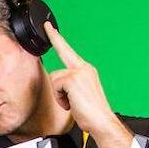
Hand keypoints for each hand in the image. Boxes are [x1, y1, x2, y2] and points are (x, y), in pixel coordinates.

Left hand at [45, 22, 116, 139]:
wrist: (101, 121)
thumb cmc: (92, 113)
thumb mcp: (79, 96)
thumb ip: (70, 87)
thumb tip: (60, 88)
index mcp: (86, 71)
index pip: (69, 52)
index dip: (59, 39)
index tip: (51, 29)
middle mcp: (84, 68)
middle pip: (63, 51)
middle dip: (55, 37)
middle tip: (47, 26)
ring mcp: (79, 72)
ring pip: (55, 77)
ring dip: (58, 93)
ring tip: (71, 103)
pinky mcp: (73, 79)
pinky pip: (56, 85)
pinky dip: (60, 98)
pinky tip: (70, 104)